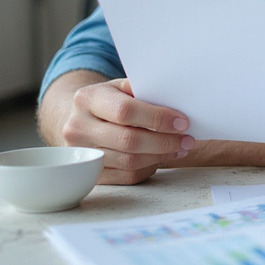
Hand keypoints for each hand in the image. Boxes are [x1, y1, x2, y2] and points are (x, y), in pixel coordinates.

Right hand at [44, 73, 194, 184]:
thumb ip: (142, 90)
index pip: (125, 111)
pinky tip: (161, 158)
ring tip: (179, 148)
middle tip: (187, 140)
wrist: (77, 119)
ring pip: (129, 162)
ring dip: (160, 156)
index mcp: (87, 99)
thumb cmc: (108, 101)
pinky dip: (148, 168)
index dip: (157, 118)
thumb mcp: (120, 87)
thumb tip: (177, 100)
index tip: (182, 122)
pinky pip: (126, 176)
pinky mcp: (89, 173)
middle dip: (164, 141)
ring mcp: (81, 154)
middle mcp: (77, 127)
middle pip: (128, 140)